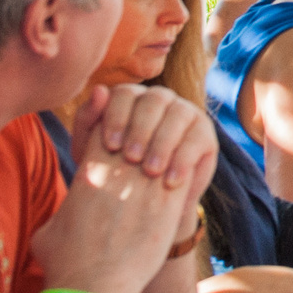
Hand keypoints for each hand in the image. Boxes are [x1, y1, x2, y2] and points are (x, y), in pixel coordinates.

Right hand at [33, 103, 208, 292]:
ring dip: (161, 149)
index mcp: (89, 170)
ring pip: (161, 147)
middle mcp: (119, 172)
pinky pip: (180, 170)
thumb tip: (63, 215)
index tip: (118, 138)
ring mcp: (147, 186)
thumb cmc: (65, 263)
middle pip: (136, 132)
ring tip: (159, 158)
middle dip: (139, 134)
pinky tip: (177, 173)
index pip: (106, 127)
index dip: (113, 127)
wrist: (94, 290)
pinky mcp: (169, 205)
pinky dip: (179, 167)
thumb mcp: (48, 228)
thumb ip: (62, 210)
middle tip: (142, 145)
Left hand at [76, 82, 216, 195]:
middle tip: (131, 158)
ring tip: (150, 171)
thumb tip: (99, 89)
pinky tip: (171, 181)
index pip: (125, 93)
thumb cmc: (111, 169)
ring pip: (178, 115)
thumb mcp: (90, 148)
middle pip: (154, 101)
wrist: (140, 203)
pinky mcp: (204, 132)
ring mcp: (185, 111)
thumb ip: (88, 119)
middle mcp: (160, 98)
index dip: (117, 117)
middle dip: (141, 129)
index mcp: (131, 97)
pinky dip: (183, 159)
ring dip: (163, 143)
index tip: (110, 145)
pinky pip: (197, 138)